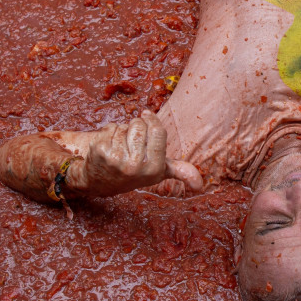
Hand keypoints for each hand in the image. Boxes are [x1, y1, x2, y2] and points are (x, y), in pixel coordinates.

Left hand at [71, 109, 201, 196]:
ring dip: (122, 131)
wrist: (100, 181)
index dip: (152, 120)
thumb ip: (180, 172)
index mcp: (154, 168)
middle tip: (131, 142)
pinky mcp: (101, 151)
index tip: (146, 115)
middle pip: (140, 125)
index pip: (158, 131)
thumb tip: (200, 185)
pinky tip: (108, 146)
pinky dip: (108, 132)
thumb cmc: (133, 172)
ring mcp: (117, 159)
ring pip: (124, 126)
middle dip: (135, 127)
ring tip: (120, 145)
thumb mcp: (158, 172)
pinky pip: (110, 128)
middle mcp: (136, 166)